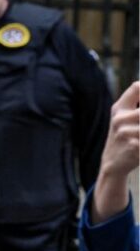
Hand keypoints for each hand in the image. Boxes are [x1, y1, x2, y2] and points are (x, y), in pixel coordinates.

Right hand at [91, 81, 139, 223]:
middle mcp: (120, 118)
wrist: (113, 162)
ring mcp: (126, 132)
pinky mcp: (134, 146)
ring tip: (139, 134)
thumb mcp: (122, 118)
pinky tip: (139, 144)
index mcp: (119, 108)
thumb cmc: (123, 137)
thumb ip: (133, 103)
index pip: (137, 87)